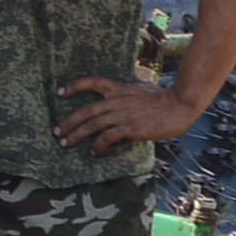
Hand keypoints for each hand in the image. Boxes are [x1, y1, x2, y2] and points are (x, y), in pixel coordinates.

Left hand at [58, 74, 208, 151]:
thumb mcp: (142, 87)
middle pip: (85, 110)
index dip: (74, 86)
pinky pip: (108, 138)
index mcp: (118, 89)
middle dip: (68, 122)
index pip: (92, 82)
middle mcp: (116, 101)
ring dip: (76, 136)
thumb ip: (129, 89)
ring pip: (92, 125)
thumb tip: (127, 88)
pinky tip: (95, 152)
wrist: (179, 104)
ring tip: (65, 144)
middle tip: (56, 132)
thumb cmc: (164, 98)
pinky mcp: (130, 128)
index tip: (60, 93)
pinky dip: (98, 146)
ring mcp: (122, 115)